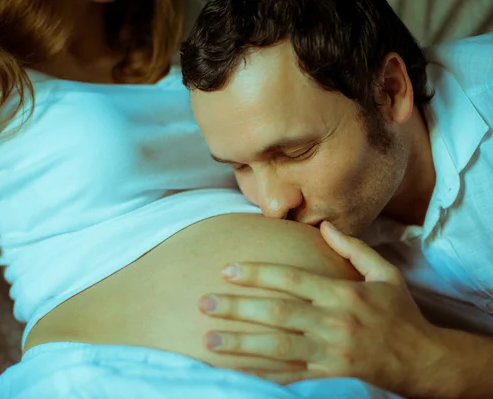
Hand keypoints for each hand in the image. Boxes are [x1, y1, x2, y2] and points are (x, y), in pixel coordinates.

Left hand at [198, 221, 450, 396]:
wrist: (423, 360)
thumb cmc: (400, 313)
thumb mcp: (385, 274)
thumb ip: (353, 249)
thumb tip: (323, 225)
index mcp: (343, 294)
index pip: (293, 280)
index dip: (258, 274)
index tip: (227, 269)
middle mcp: (334, 323)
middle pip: (278, 313)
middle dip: (238, 308)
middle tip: (204, 303)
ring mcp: (330, 353)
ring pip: (278, 347)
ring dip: (240, 344)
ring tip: (208, 339)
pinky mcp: (329, 376)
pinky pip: (290, 374)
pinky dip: (262, 371)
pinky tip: (236, 367)